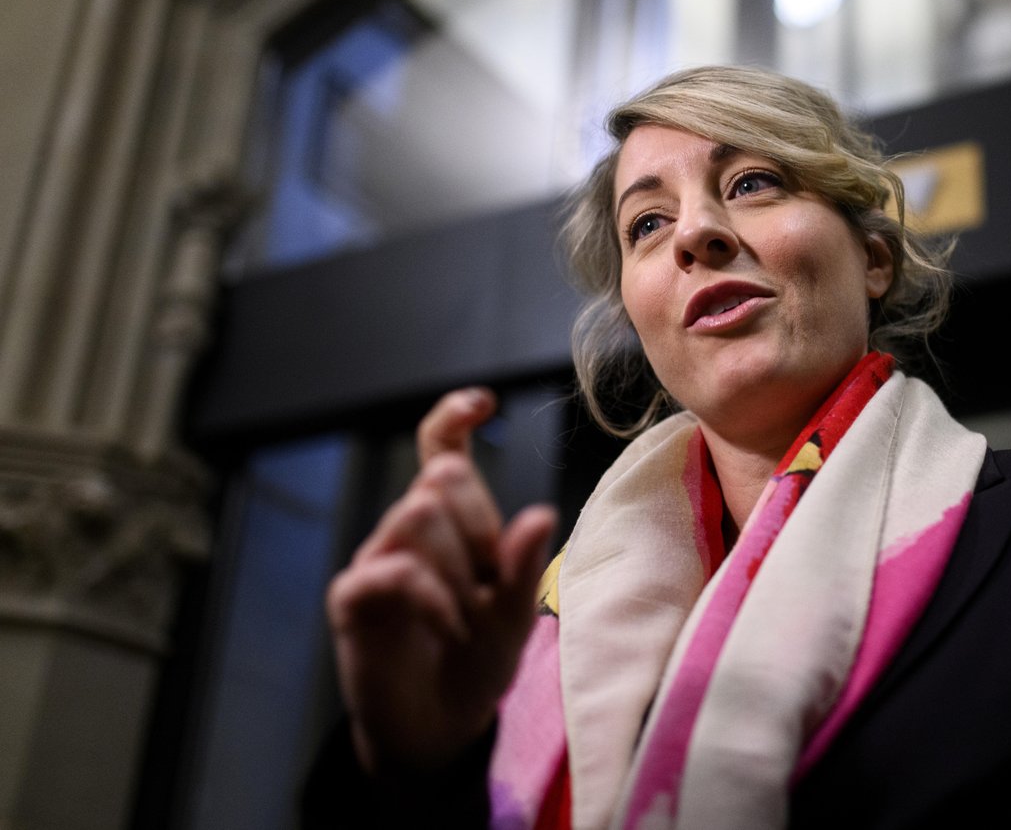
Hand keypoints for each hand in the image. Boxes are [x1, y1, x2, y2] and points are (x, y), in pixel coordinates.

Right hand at [326, 388, 556, 775]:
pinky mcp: (353, 597)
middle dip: (477, 530)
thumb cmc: (476, 660)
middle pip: (441, 480)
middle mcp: (408, 530)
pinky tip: (448, 624)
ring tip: (465, 617)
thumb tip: (541, 513)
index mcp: (451, 524)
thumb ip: (523, 566)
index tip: (481, 402)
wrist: (438, 725)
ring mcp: (377, 559)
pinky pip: (395, 570)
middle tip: (486, 588)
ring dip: (457, 571)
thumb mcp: (515, 615)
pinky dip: (433, 598)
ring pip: (418, 515)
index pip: (441, 452)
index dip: (452, 417)